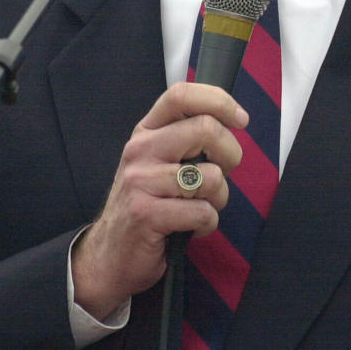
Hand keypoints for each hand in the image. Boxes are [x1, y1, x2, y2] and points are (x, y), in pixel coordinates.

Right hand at [71, 82, 247, 320]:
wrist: (110, 255)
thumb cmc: (148, 205)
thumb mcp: (159, 162)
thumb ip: (187, 139)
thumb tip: (232, 124)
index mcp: (146, 131)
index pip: (181, 95)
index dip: (218, 101)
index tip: (240, 119)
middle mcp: (140, 149)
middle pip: (205, 128)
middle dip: (230, 155)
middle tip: (221, 175)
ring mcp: (140, 181)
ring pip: (210, 176)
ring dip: (219, 197)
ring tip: (200, 207)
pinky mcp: (145, 215)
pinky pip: (202, 212)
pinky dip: (207, 224)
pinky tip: (190, 228)